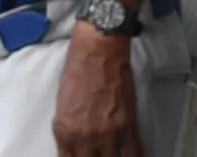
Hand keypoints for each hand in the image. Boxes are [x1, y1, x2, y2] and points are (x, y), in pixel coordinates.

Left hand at [54, 22, 142, 155]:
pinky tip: (130, 156)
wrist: (98, 51)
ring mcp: (108, 135)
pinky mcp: (128, 127)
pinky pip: (134, 154)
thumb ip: (68, 130)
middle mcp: (85, 137)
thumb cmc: (77, 70)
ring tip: (111, 154)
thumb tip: (74, 145)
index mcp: (65, 131)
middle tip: (96, 154)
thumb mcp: (63, 104)